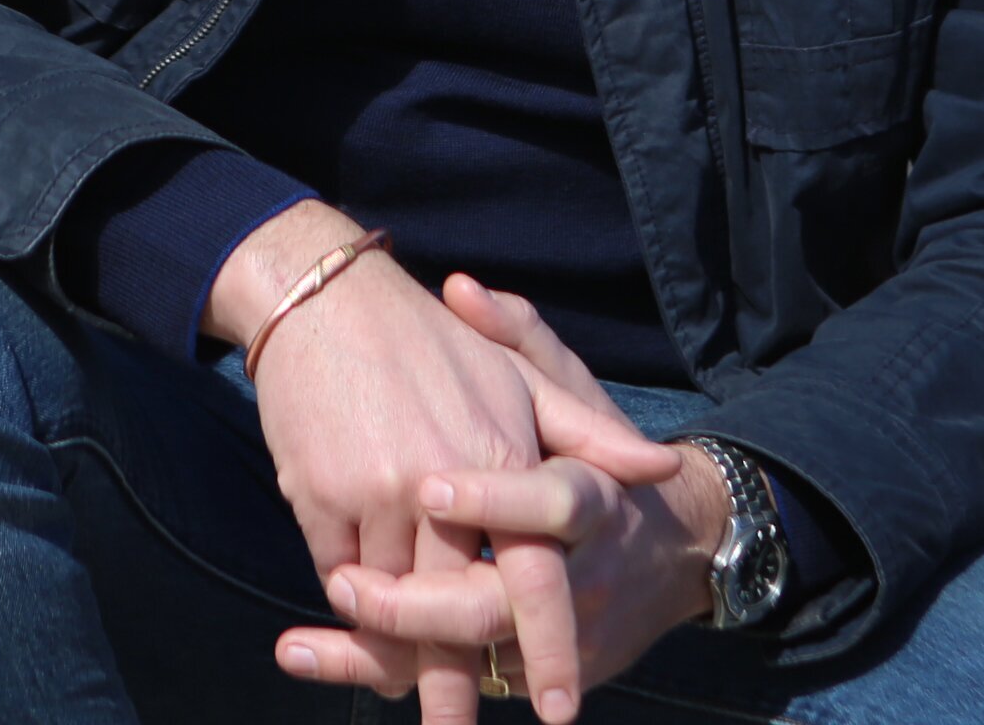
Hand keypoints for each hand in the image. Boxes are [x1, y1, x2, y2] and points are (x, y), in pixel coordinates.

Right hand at [214, 209, 669, 722]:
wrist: (324, 299)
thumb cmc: (431, 342)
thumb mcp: (521, 378)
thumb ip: (591, 434)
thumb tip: (662, 467)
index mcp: (504, 457)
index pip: (531, 574)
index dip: (546, 645)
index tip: (558, 709)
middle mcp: (444, 487)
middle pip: (455, 613)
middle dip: (457, 688)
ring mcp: (379, 495)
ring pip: (390, 604)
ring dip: (396, 646)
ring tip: (406, 696)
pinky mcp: (321, 498)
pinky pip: (338, 573)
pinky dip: (350, 597)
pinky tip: (352, 612)